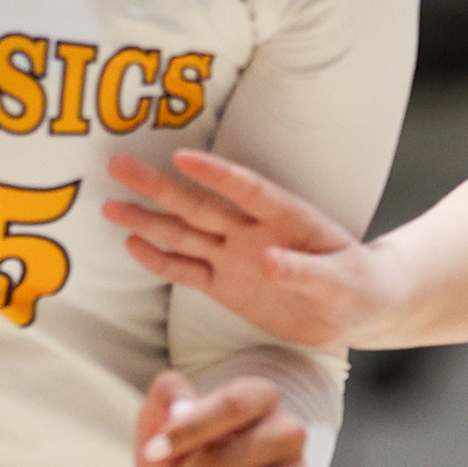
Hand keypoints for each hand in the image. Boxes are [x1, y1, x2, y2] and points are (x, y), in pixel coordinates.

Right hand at [103, 150, 386, 347]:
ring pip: (184, 233)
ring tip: (109, 206)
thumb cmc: (358, 286)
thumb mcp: (341, 282)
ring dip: (148, 220)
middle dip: (159, 187)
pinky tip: (131, 244)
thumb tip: (267, 260)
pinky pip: (187, 270)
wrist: (357, 309)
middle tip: (119, 166)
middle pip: (198, 205)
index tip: (181, 157)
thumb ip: (305, 271)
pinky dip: (160, 260)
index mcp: (286, 218)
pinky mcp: (225, 284)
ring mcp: (234, 255)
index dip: (215, 174)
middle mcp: (252, 230)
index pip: (245, 189)